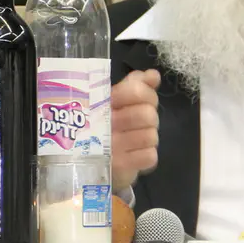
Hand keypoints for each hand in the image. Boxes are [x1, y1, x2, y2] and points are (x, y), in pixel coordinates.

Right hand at [111, 69, 159, 192]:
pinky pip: (150, 156)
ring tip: (136, 138)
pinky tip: (135, 153)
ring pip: (151, 136)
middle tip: (139, 122)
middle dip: (150, 118)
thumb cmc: (107, 126)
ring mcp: (112, 146)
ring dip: (148, 137)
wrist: (90, 163)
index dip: (148, 95)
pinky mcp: (120, 167)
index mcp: (104, 101)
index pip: (136, 90)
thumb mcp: (117, 100)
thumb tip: (154, 75)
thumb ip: (136, 85)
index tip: (142, 100)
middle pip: (147, 114)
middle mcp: (105, 122)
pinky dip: (146, 154)